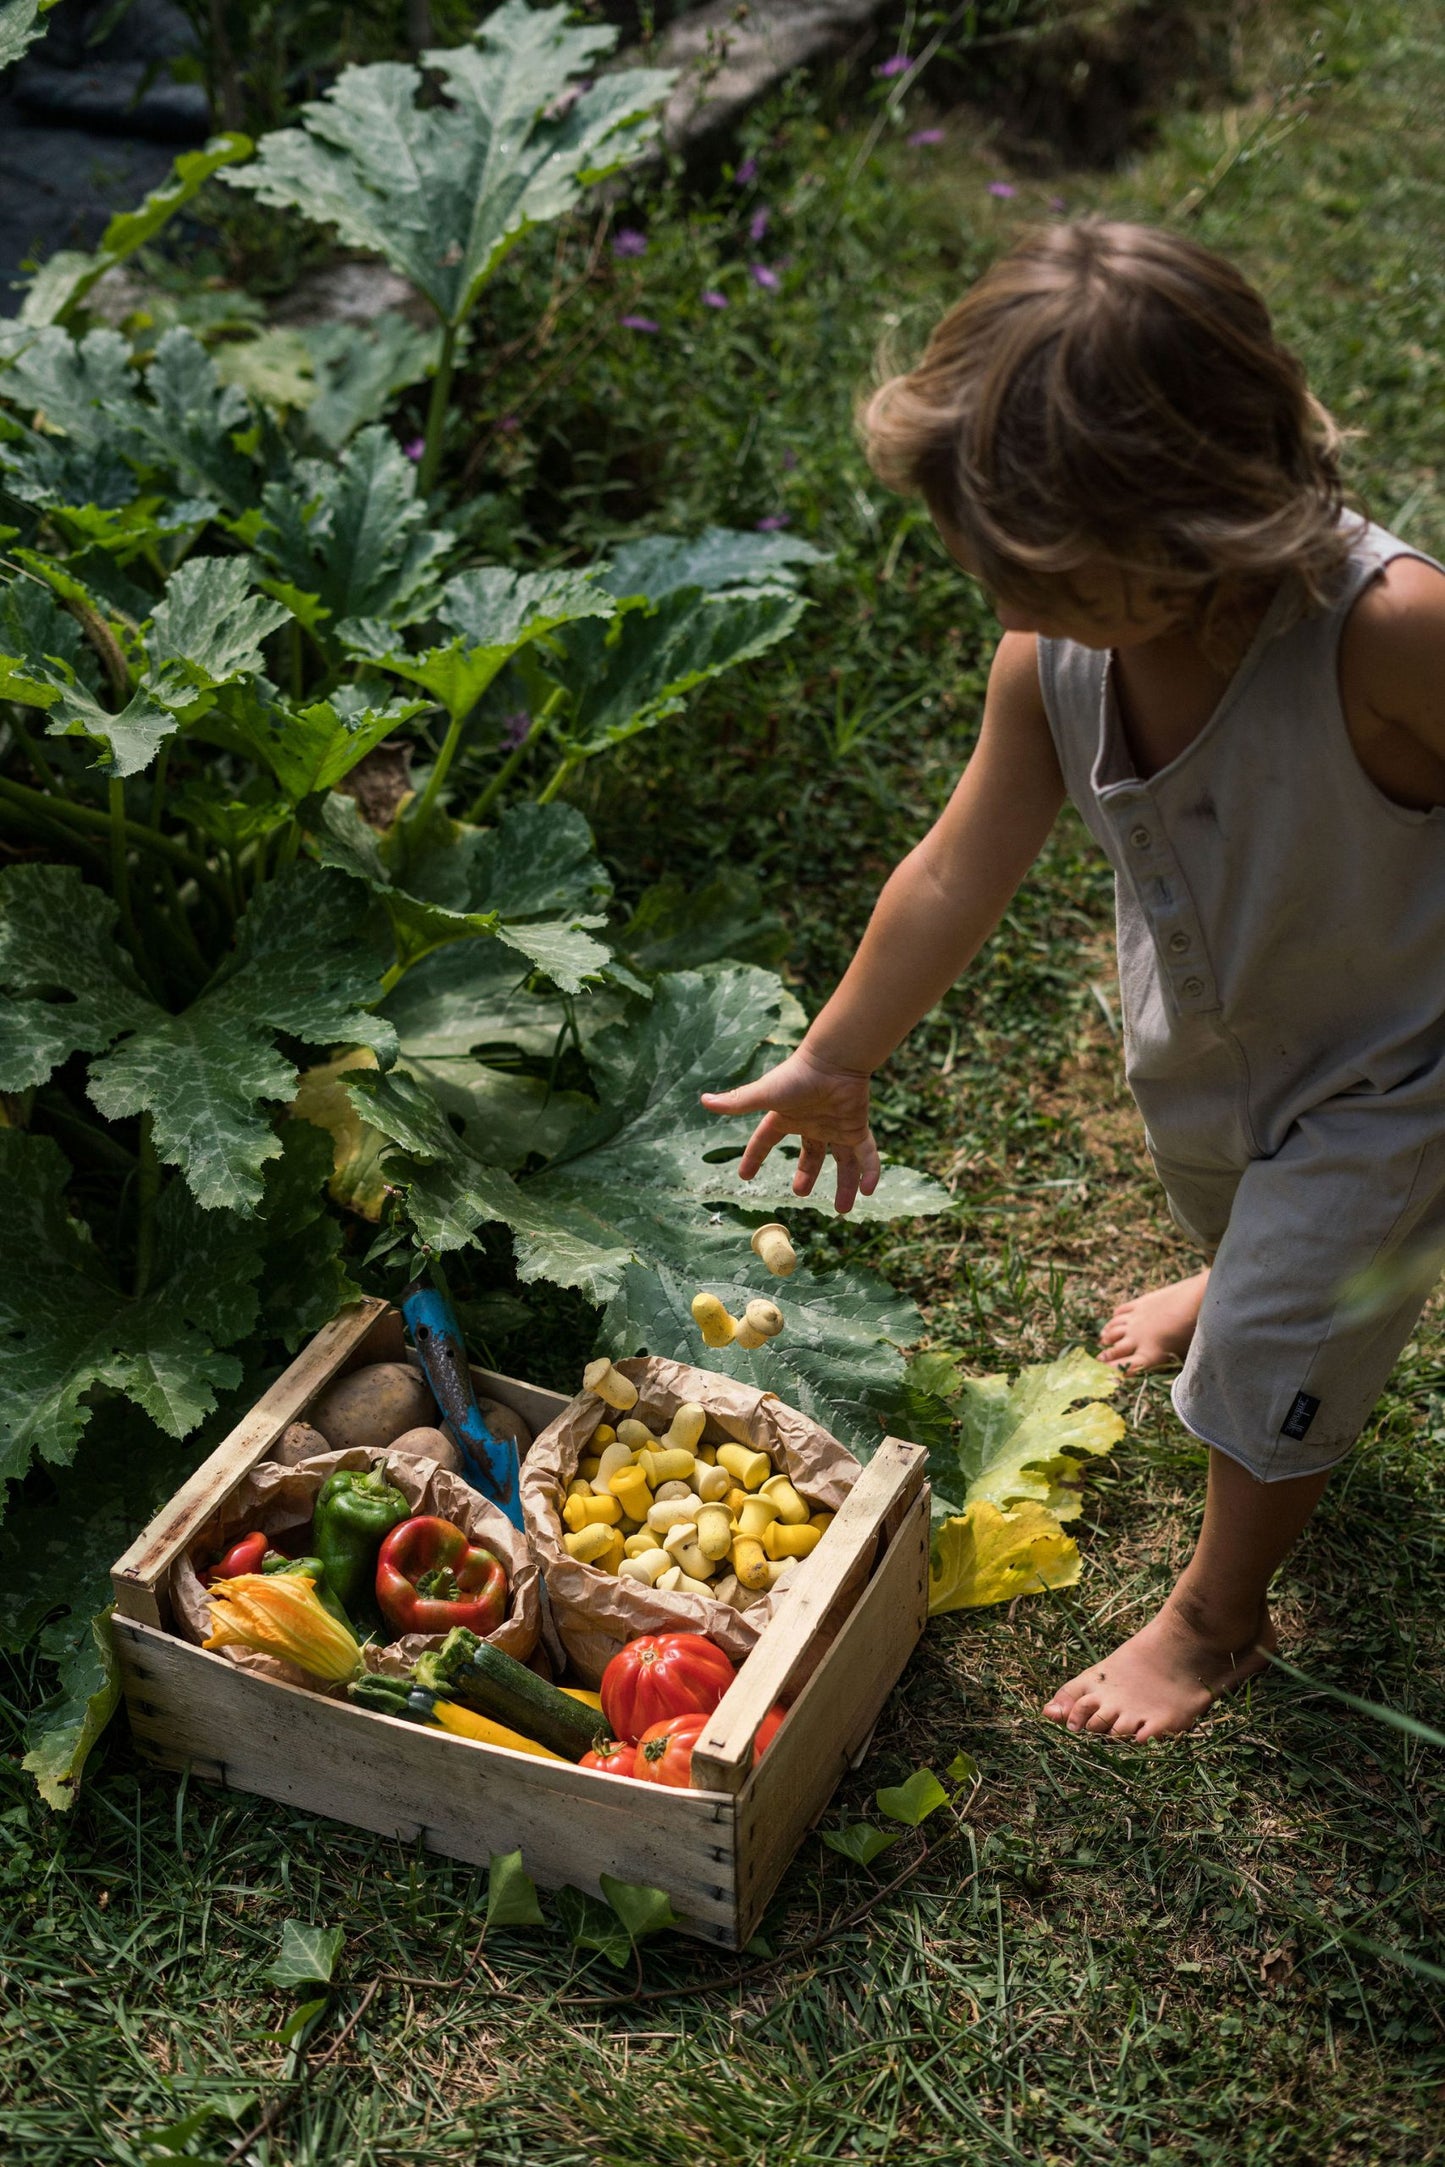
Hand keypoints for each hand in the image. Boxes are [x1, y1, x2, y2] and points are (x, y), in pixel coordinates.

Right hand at [700, 1046, 879, 1213]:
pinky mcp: (858, 1127)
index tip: (745, 1175)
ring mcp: (836, 1126)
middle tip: (800, 1192)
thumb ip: (737, 1101)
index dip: (755, 1157)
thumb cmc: (798, 1075)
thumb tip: (704, 1100)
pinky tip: (869, 1191)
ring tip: (843, 1210)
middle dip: (806, 1174)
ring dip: (844, 1185)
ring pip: (842, 1161)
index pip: (766, 1140)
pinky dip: (870, 1172)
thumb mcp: (765, 1095)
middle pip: (810, 1154)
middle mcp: (812, 1123)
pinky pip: (867, 1154)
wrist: (835, 1061)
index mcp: (786, 1116)